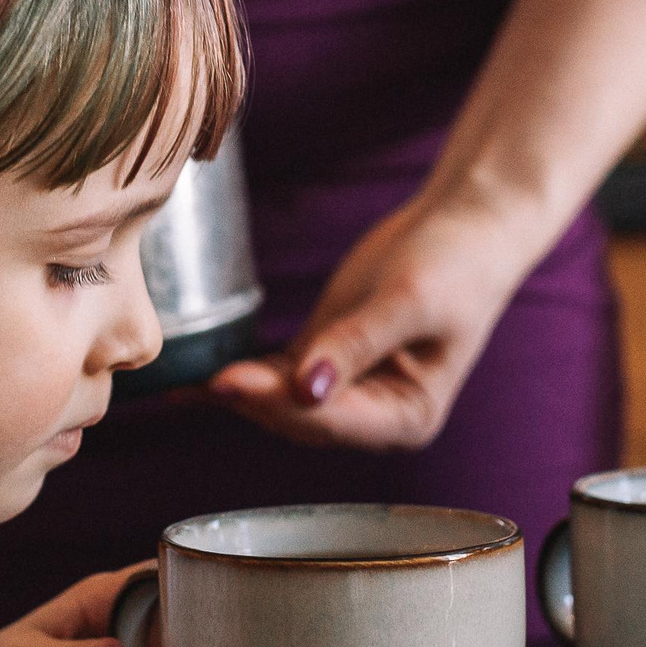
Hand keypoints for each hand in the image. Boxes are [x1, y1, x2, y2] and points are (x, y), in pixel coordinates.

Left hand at [207, 191, 527, 449]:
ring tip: (181, 385)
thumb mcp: (409, 301)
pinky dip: (241, 374)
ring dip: (237, 393)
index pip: (332, 421)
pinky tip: (193, 378)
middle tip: (201, 379)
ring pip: (280, 401)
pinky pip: (274, 375)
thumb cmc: (455, 264)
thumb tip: (306, 389)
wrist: (465, 225)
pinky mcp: (322, 358)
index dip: (279, 405)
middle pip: (300, 418)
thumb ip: (356, 344)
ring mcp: (345, 389)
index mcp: (408, 417)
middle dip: (252, 400)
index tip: (231, 384)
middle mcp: (374, 415)